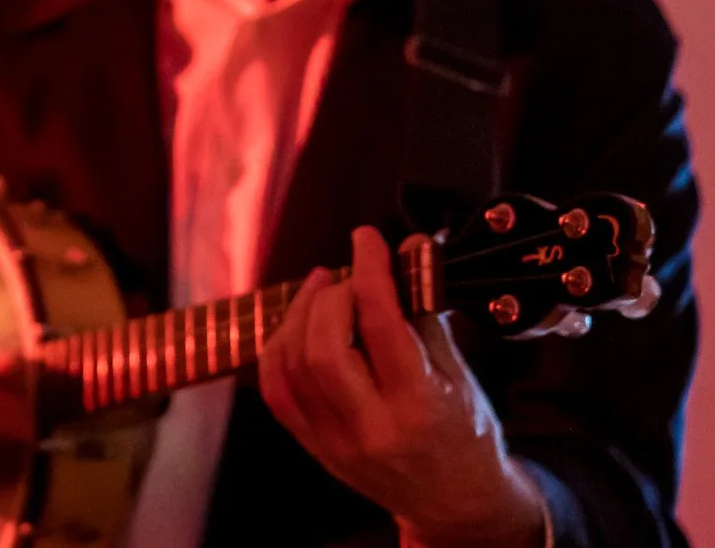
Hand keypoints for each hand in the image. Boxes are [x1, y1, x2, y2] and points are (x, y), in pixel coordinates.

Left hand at [259, 226, 547, 547]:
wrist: (458, 506)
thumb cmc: (466, 433)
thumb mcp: (460, 375)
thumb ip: (425, 314)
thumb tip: (406, 250)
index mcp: (419, 407)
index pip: (383, 328)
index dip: (371, 273)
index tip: (368, 238)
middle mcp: (372, 429)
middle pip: (324, 349)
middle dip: (329, 297)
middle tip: (345, 273)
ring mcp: (335, 443)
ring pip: (291, 366)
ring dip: (298, 315)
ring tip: (321, 288)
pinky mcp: (313, 448)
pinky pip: (276, 389)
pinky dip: (279, 347)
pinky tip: (298, 324)